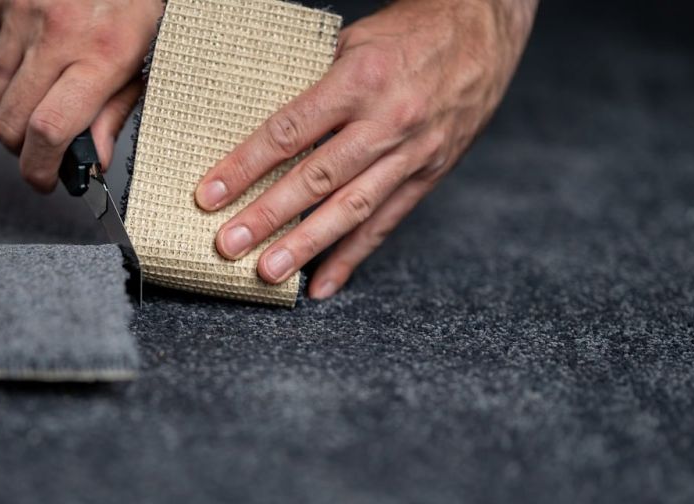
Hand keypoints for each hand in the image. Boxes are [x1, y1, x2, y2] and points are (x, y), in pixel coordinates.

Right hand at [0, 0, 163, 190]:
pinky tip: (26, 72)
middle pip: (10, 122)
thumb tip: (90, 160)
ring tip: (38, 106)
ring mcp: (22, 14)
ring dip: (8, 115)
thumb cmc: (136, 3)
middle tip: (43, 150)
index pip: (50, 130)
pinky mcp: (0, 1)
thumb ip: (114, 112)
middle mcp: (58, 34)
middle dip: (22, 150)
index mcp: (102, 55)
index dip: (40, 168)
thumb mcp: (146, 59)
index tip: (45, 180)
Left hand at [193, 0, 536, 298]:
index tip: (209, 195)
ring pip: (352, 208)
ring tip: (269, 272)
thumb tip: (266, 135)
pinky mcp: (430, 175)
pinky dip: (353, 257)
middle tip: (229, 245)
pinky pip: (386, 223)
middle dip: (268, 216)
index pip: (290, 132)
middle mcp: (387, 121)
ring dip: (307, 245)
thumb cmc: (411, 31)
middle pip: (317, 178)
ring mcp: (412, 153)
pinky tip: (322, 284)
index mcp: (359, 80)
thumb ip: (314, 88)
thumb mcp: (354, 42)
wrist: (484, 29)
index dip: (245, 167)